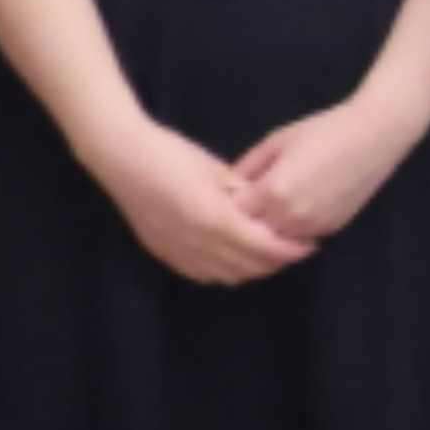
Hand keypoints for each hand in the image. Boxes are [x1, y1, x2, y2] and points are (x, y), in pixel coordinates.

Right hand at [89, 114, 310, 284]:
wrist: (120, 156)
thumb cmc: (171, 154)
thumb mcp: (216, 170)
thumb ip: (244, 194)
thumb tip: (267, 209)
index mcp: (214, 219)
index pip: (264, 247)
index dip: (290, 250)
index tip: (310, 244)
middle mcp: (196, 242)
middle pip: (248, 266)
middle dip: (276, 261)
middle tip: (295, 250)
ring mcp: (175, 249)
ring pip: (225, 275)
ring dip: (251, 269)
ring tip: (269, 254)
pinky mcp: (161, 251)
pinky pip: (200, 273)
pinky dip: (224, 271)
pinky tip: (235, 259)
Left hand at [231, 92, 429, 249]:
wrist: (375, 135)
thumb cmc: (323, 130)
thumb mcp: (276, 141)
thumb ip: (247, 166)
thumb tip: (226, 186)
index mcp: (274, 190)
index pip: (234, 213)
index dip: (228, 204)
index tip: (228, 195)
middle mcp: (292, 214)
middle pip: (252, 233)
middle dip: (245, 222)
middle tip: (244, 207)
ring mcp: (313, 225)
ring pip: (276, 243)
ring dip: (267, 231)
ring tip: (267, 212)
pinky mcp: (332, 228)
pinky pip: (299, 239)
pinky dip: (290, 232)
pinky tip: (290, 213)